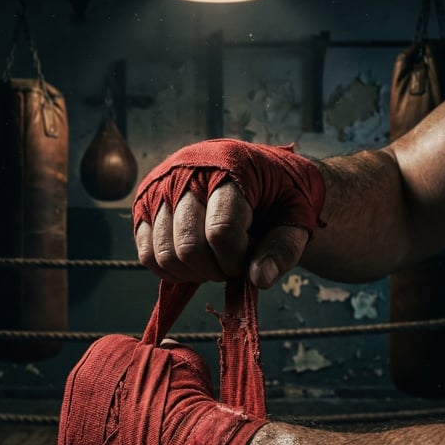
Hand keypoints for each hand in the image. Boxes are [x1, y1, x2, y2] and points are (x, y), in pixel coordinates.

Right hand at [136, 181, 308, 287]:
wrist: (261, 170)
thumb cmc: (281, 192)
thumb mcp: (298, 214)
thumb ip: (284, 247)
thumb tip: (260, 280)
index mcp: (229, 165)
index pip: (221, 231)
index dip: (237, 260)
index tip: (251, 258)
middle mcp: (187, 170)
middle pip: (188, 247)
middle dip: (215, 269)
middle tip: (233, 264)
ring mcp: (161, 186)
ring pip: (164, 253)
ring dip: (193, 272)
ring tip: (215, 260)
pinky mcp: (145, 203)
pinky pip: (147, 252)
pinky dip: (170, 269)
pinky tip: (194, 263)